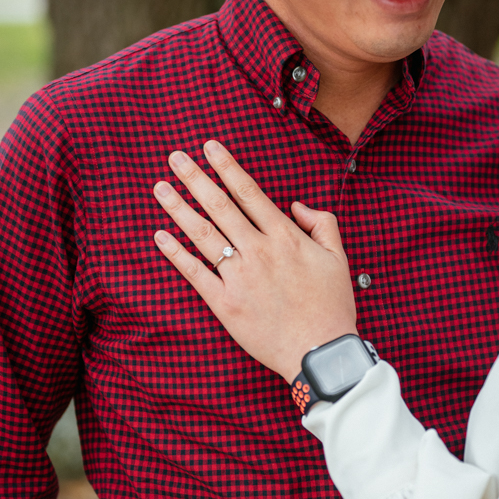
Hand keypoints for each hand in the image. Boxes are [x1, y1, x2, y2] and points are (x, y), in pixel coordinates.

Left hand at [153, 141, 357, 383]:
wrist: (320, 352)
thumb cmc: (332, 307)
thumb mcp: (338, 258)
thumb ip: (321, 224)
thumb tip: (295, 205)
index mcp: (285, 237)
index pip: (249, 192)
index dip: (227, 166)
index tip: (209, 147)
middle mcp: (259, 251)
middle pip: (220, 206)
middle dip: (195, 178)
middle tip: (174, 157)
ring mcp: (239, 278)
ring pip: (203, 234)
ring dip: (179, 208)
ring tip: (160, 188)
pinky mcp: (226, 304)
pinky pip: (196, 274)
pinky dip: (176, 254)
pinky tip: (161, 236)